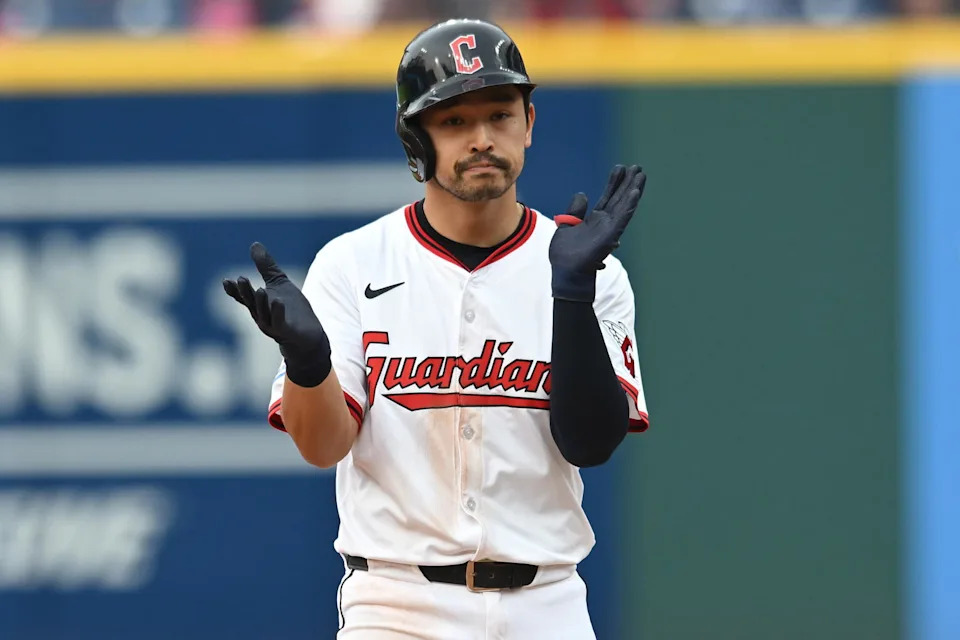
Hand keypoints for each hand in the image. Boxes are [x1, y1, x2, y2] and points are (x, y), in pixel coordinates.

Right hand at [223, 242, 331, 386]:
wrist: (308, 334)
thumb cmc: (291, 309)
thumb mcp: (279, 283)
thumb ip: (266, 266)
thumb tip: (254, 244)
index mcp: (258, 303)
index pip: (243, 296)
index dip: (234, 290)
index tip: (226, 281)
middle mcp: (261, 315)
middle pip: (251, 303)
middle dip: (245, 293)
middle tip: (240, 280)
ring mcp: (273, 325)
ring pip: (263, 314)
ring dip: (260, 303)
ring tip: (259, 289)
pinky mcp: (286, 331)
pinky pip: (280, 322)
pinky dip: (277, 312)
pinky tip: (278, 301)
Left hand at [549, 164, 645, 301]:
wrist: (566, 272)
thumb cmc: (565, 255)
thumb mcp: (566, 226)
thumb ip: (574, 211)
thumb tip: (582, 194)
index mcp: (595, 219)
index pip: (608, 196)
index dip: (615, 182)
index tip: (621, 168)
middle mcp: (605, 222)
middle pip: (620, 197)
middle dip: (628, 182)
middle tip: (637, 167)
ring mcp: (609, 228)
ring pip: (624, 205)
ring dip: (633, 190)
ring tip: (641, 175)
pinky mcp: (610, 235)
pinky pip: (622, 218)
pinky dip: (629, 205)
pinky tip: (635, 192)